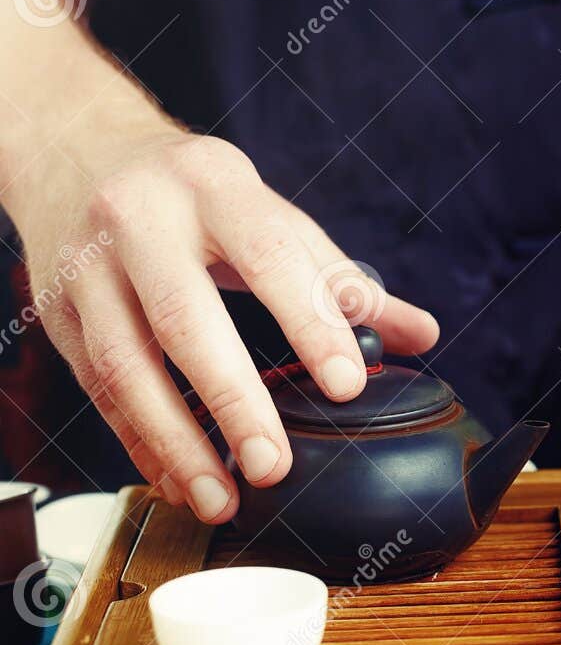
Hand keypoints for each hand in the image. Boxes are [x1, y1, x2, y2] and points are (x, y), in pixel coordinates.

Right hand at [14, 125, 438, 522]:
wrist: (75, 147)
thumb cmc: (196, 194)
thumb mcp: (270, 214)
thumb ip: (344, 279)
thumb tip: (422, 335)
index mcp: (213, 185)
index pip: (269, 256)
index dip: (310, 323)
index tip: (347, 386)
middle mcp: (139, 219)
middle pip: (184, 320)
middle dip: (233, 400)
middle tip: (274, 467)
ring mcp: (87, 266)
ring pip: (123, 366)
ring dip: (175, 443)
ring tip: (221, 498)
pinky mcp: (54, 309)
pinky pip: (96, 389)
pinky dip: (139, 443)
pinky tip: (178, 481)